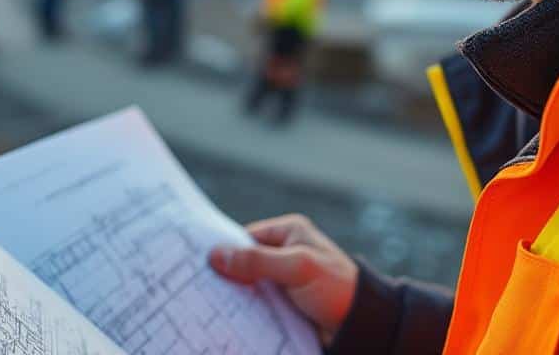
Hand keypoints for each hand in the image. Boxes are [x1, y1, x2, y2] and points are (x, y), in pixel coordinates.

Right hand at [209, 214, 357, 345]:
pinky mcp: (284, 304)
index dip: (223, 251)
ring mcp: (284, 281)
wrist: (362, 325)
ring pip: (248, 287)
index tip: (196, 265)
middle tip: (197, 290)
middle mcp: (285, 253)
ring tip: (205, 308)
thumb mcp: (297, 268)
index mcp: (289, 233)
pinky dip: (245, 313)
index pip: (245, 238)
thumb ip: (258, 261)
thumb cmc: (337, 287)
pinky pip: (257, 306)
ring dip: (234, 298)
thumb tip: (216, 255)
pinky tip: (227, 321)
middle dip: (226, 277)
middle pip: (244, 263)